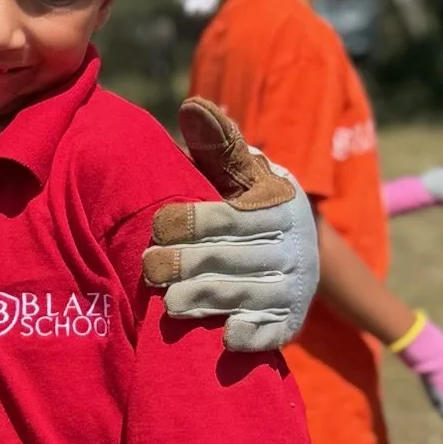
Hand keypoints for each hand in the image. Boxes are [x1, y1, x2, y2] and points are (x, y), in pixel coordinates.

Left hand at [143, 98, 318, 352]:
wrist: (291, 253)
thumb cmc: (245, 205)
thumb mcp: (237, 173)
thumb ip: (215, 145)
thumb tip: (192, 106)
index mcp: (279, 205)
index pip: (229, 216)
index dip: (191, 221)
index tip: (158, 226)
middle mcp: (293, 247)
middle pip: (230, 258)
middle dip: (186, 264)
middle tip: (149, 268)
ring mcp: (293, 287)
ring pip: (243, 295)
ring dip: (206, 299)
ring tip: (170, 303)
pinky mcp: (289, 323)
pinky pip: (271, 332)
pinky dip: (251, 335)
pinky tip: (225, 337)